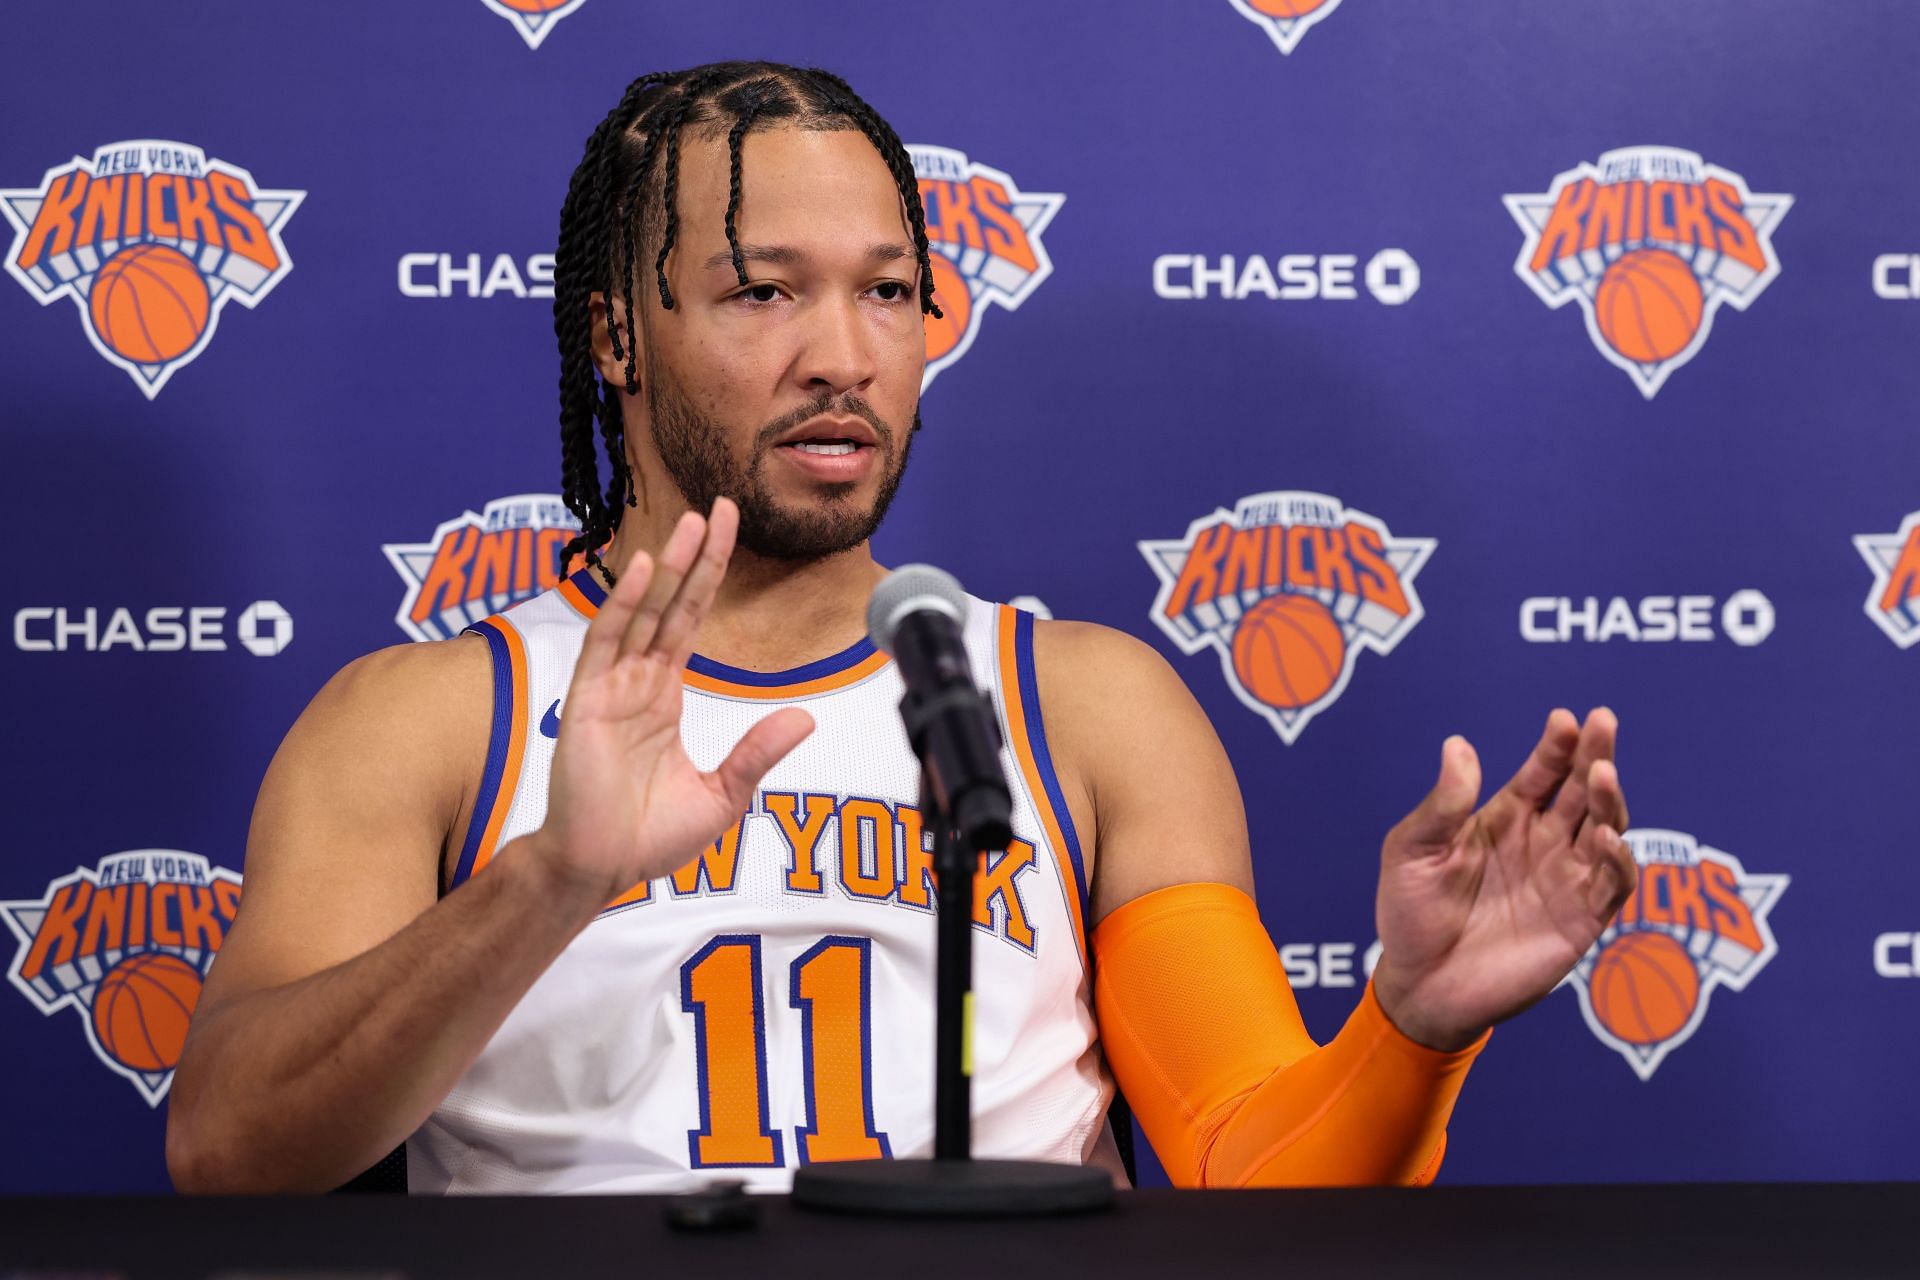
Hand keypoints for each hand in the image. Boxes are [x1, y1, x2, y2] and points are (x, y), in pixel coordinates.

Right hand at [527, 499, 814, 907]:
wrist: (600, 868)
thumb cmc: (648, 837)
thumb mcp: (722, 794)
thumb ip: (757, 752)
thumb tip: (805, 718)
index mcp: (665, 694)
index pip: (692, 618)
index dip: (710, 574)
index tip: (728, 530)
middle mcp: (638, 679)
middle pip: (672, 602)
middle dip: (696, 555)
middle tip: (719, 506)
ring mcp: (612, 686)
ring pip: (643, 612)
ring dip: (666, 566)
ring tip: (690, 522)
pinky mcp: (589, 701)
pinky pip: (607, 642)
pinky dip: (624, 605)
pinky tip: (644, 570)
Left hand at [1370, 708, 1633, 1051]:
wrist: (1419, 985)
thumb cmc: (1410, 913)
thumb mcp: (1412, 852)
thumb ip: (1442, 806)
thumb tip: (1458, 744)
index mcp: (1505, 818)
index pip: (1543, 772)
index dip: (1557, 746)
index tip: (1563, 719)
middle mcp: (1544, 842)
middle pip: (1582, 791)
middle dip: (1596, 756)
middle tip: (1603, 722)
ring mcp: (1566, 879)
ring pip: (1606, 829)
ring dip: (1610, 801)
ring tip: (1601, 775)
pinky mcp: (1580, 921)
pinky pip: (1613, 885)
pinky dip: (1618, 861)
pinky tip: (1604, 839)